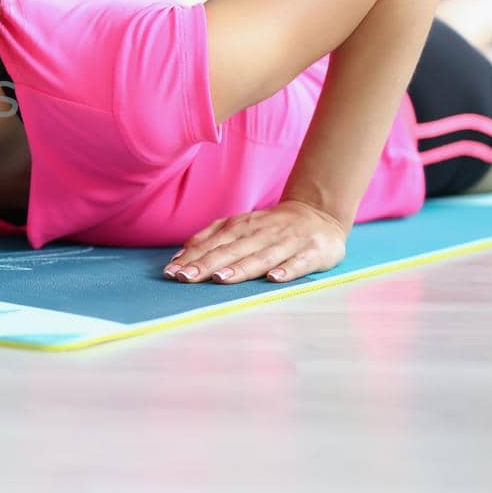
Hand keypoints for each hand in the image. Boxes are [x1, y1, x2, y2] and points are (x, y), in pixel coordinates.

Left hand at [163, 200, 347, 284]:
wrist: (319, 213)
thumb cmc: (271, 226)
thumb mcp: (239, 225)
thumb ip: (211, 237)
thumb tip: (181, 255)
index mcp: (242, 227)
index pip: (212, 244)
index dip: (192, 258)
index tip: (171, 272)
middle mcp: (262, 233)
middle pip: (231, 251)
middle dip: (206, 264)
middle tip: (185, 277)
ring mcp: (288, 242)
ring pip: (260, 257)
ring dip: (240, 268)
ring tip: (219, 279)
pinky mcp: (312, 252)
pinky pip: (298, 263)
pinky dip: (286, 270)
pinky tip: (273, 279)